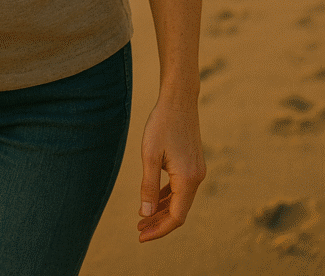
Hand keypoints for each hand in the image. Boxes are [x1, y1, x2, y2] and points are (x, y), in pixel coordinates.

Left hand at [138, 98, 205, 241]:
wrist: (179, 99)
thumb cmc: (161, 124)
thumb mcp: (150, 155)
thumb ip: (148, 186)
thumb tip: (146, 214)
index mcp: (188, 179)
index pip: (176, 216)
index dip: (159, 229)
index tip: (140, 236)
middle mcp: (196, 178)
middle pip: (179, 211)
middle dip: (159, 222)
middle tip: (138, 229)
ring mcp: (196, 170)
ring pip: (179, 200)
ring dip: (162, 210)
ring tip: (142, 217)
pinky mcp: (193, 163)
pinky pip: (180, 187)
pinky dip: (167, 196)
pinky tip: (153, 199)